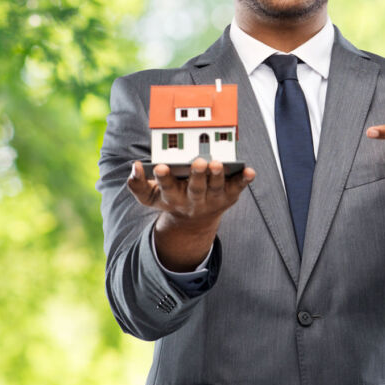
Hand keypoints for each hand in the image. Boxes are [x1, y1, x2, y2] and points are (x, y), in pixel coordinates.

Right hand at [128, 159, 255, 270]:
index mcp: (173, 197)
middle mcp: (194, 200)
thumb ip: (138, 184)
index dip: (164, 178)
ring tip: (218, 163)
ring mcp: (213, 198)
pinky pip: (238, 188)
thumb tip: (134, 167)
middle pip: (196, 189)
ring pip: (217, 188)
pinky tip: (250, 171)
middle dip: (197, 176)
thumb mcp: (150, 197)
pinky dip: (244, 180)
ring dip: (218, 176)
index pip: (167, 187)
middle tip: (198, 162)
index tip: (161, 167)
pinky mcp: (229, 196)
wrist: (194, 221)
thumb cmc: (172, 199)